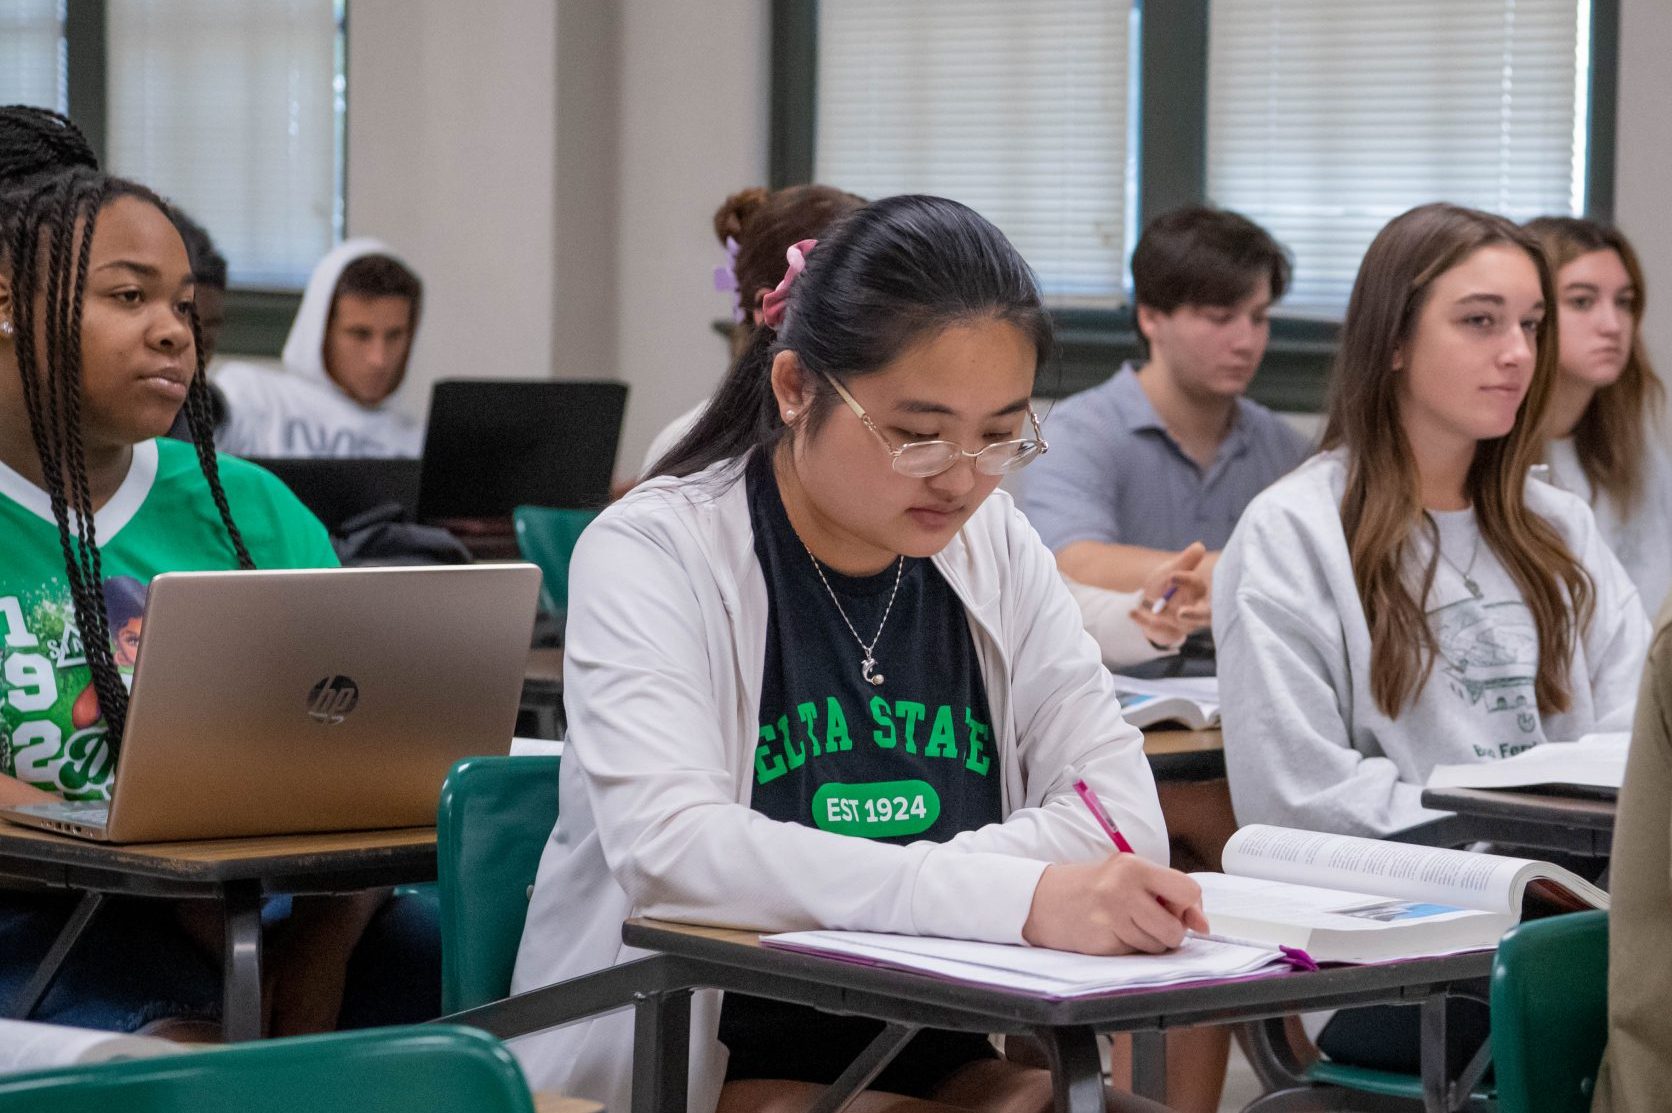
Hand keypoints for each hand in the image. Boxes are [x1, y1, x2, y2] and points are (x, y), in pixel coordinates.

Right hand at [1022, 855, 1208, 954]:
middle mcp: (1123, 888)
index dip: (1190, 907)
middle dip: (1170, 932)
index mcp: (1134, 866)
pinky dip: (1130, 948)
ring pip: (1158, 946)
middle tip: (1150, 921)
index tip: (1179, 912)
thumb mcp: (1129, 877)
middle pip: (1175, 927)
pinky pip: (1136, 954)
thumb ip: (1167, 893)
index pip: (1188, 890)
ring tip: (1126, 925)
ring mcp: (1111, 916)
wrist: (1044, 899)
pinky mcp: (1102, 939)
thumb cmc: (1095, 887)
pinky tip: (1112, 933)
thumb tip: (1202, 924)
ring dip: (1149, 942)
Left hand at [1132, 543, 1210, 647]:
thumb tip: (1199, 546)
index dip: (1189, 581)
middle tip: (1181, 613)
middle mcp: (1196, 612)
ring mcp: (1182, 625)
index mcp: (1199, 594)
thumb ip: (1186, 561)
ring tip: (1149, 604)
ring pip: (1178, 624)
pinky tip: (1132, 613)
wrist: (1152, 601)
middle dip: (1194, 615)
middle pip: (1204, 616)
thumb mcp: (1173, 570)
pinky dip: (1144, 621)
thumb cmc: (1169, 583)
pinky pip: (1157, 630)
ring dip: (1163, 615)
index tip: (1173, 575)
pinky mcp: (1167, 633)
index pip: (1200, 588)